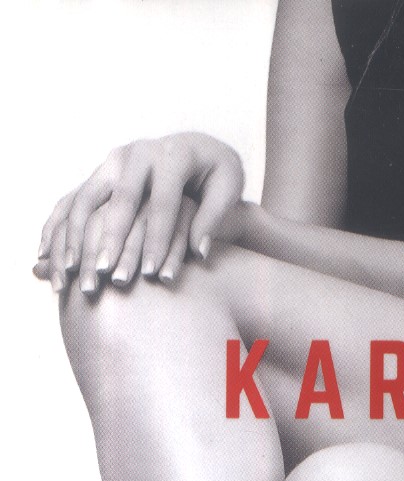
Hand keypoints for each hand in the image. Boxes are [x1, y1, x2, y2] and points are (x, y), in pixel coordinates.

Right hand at [36, 133, 243, 291]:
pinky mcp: (98, 174)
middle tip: (104, 277)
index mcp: (170, 157)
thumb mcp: (228, 186)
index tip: (152, 276)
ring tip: (70, 275)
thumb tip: (198, 252)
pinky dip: (56, 229)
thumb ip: (214, 216)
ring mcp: (111, 163)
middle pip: (117, 201)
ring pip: (85, 199)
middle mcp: (135, 154)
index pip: (161, 204)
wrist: (195, 148)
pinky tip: (44, 258)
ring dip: (74, 237)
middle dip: (109, 241)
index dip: (157, 240)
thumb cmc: (216, 175)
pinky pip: (70, 201)